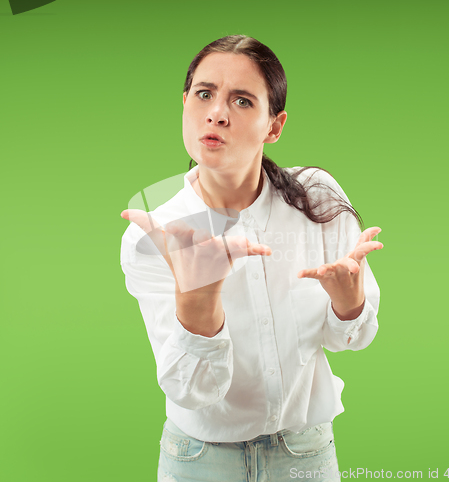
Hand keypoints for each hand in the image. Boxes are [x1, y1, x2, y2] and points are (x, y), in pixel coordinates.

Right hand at [121, 209, 271, 293]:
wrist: (196, 292)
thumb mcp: (162, 246)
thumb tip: (124, 212)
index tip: (176, 228)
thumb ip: (147, 225)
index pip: (180, 233)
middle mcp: (199, 248)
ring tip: (243, 246)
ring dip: (233, 247)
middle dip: (204, 240)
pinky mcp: (230, 258)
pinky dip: (256, 250)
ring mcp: (215, 254)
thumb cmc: (180, 263)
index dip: (179, 231)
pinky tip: (267, 251)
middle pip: (203, 238)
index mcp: (183, 243)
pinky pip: (245, 252)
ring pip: (224, 246)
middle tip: (206, 240)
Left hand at [297, 226, 382, 319]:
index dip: (371, 246)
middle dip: (352, 265)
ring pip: (330, 270)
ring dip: (325, 270)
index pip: (363, 251)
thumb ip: (365, 240)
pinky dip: (307, 273)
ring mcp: (334, 274)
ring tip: (321, 270)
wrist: (349, 299)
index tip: (380, 245)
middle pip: (348, 264)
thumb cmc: (354, 274)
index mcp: (354, 260)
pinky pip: (314, 275)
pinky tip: (299, 274)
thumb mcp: (360, 257)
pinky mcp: (324, 278)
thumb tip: (377, 227)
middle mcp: (345, 268)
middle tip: (356, 269)